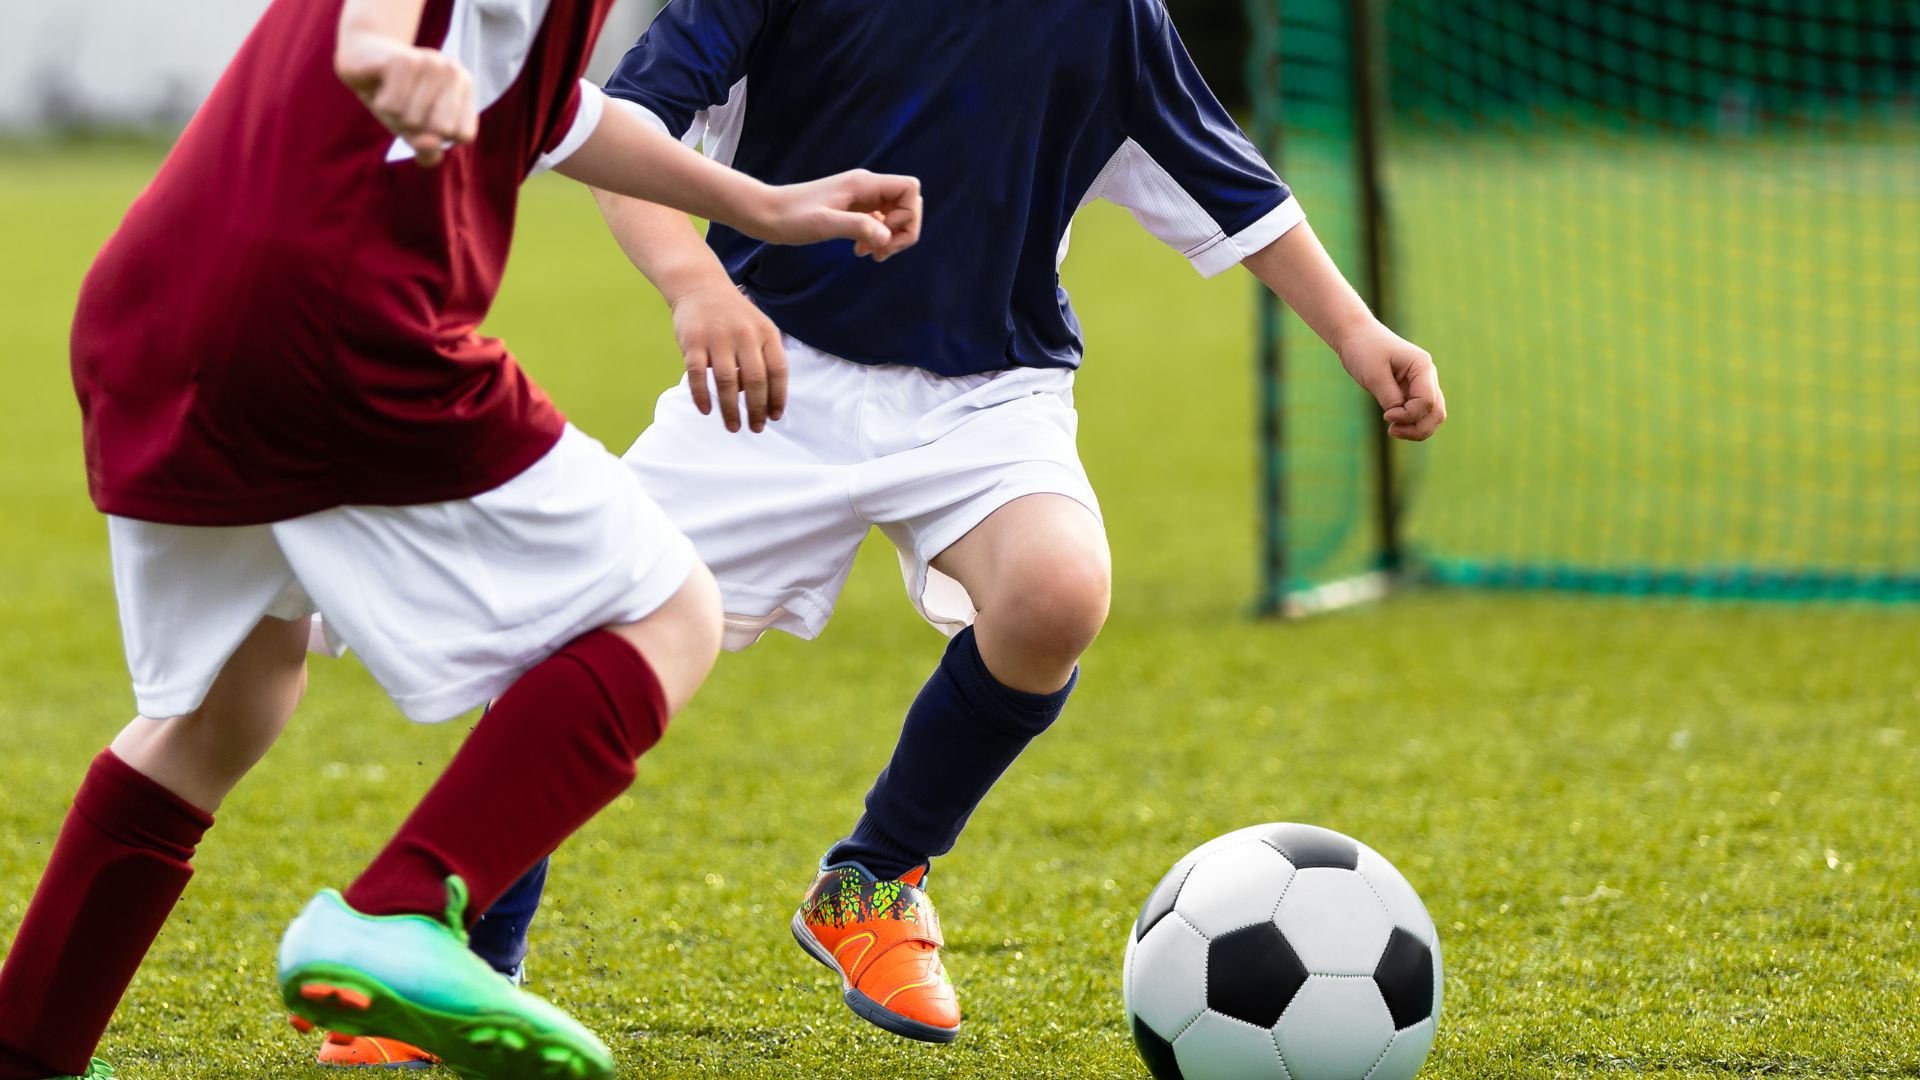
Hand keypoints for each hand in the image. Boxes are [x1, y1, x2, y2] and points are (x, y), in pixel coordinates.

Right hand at [336, 35, 476, 166]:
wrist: (361, 57)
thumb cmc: (396, 98)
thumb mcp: (415, 131)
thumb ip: (428, 149)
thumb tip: (431, 143)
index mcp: (465, 86)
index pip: (464, 135)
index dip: (439, 137)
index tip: (426, 116)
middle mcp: (454, 71)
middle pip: (440, 130)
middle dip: (416, 127)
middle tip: (405, 105)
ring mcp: (431, 62)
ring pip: (413, 120)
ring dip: (395, 115)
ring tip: (392, 95)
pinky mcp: (404, 60)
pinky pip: (393, 107)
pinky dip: (382, 104)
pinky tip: (381, 87)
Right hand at [673, 284, 786, 432]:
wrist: (699, 285)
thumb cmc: (733, 315)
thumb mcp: (758, 328)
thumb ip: (764, 358)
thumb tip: (763, 400)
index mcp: (765, 332)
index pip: (778, 371)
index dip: (778, 397)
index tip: (774, 417)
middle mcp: (744, 335)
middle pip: (755, 381)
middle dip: (757, 410)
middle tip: (756, 428)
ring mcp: (717, 338)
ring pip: (727, 382)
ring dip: (731, 409)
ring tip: (733, 427)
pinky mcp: (692, 341)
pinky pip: (697, 375)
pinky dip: (701, 395)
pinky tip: (706, 410)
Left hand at [752, 170, 922, 259]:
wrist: (766, 214)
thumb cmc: (791, 217)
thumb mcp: (824, 224)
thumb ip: (858, 227)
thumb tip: (888, 237)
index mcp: (864, 184)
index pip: (909, 189)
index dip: (909, 214)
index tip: (887, 234)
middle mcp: (866, 187)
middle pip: (908, 203)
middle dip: (903, 230)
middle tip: (883, 252)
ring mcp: (860, 198)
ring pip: (895, 214)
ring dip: (891, 237)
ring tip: (872, 255)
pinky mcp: (851, 209)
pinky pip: (879, 221)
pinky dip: (876, 238)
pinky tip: (860, 251)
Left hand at [1336, 321, 1447, 440]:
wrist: (1356, 335)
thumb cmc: (1364, 349)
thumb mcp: (1374, 375)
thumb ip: (1390, 398)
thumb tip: (1401, 418)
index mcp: (1422, 366)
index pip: (1427, 402)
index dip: (1408, 415)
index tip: (1386, 416)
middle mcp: (1427, 375)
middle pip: (1436, 413)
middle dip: (1417, 428)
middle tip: (1391, 431)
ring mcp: (1422, 384)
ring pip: (1432, 416)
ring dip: (1416, 429)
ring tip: (1393, 431)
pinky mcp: (1412, 391)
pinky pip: (1421, 413)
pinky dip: (1411, 423)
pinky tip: (1395, 426)